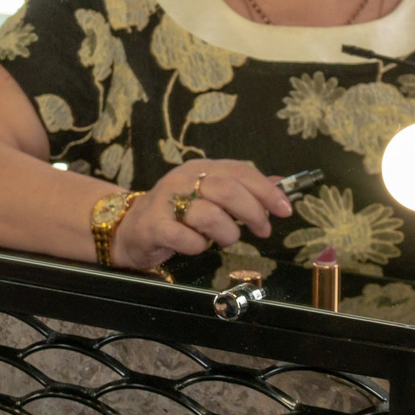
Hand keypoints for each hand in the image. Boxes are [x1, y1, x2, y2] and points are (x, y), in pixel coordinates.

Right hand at [110, 158, 292, 270]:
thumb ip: (243, 189)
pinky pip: (184, 237)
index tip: (285, 210)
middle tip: (262, 231)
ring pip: (209, 215)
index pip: (241, 171)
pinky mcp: (153, 226)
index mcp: (201, 168)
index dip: (267, 190)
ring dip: (226, 233)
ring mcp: (166, 202)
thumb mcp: (210, 196)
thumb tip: (280, 182)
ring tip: (225, 240)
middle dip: (253, 213)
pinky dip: (197, 246)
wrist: (128, 228)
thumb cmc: (176, 214)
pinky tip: (197, 246)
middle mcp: (183, 179)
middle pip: (228, 190)